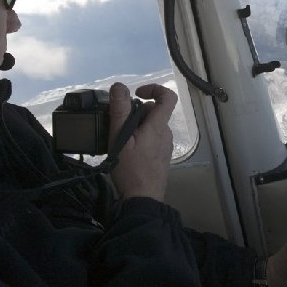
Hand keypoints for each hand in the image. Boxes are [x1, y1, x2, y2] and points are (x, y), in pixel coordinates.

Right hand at [108, 82, 175, 201]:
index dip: (154, 89)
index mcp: (158, 126)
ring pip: (152, 127)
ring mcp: (165, 146)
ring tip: (121, 140)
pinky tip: (128, 152)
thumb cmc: (131, 170)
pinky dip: (140, 139)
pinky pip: (152, 139)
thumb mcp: (120, 138)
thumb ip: (120, 111)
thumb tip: (120, 87)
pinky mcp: (162, 157)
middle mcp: (166, 134)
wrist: (143, 200)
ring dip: (137, 127)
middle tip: (118, 124)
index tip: (137, 93)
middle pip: (155, 112)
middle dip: (137, 112)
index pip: (168, 97)